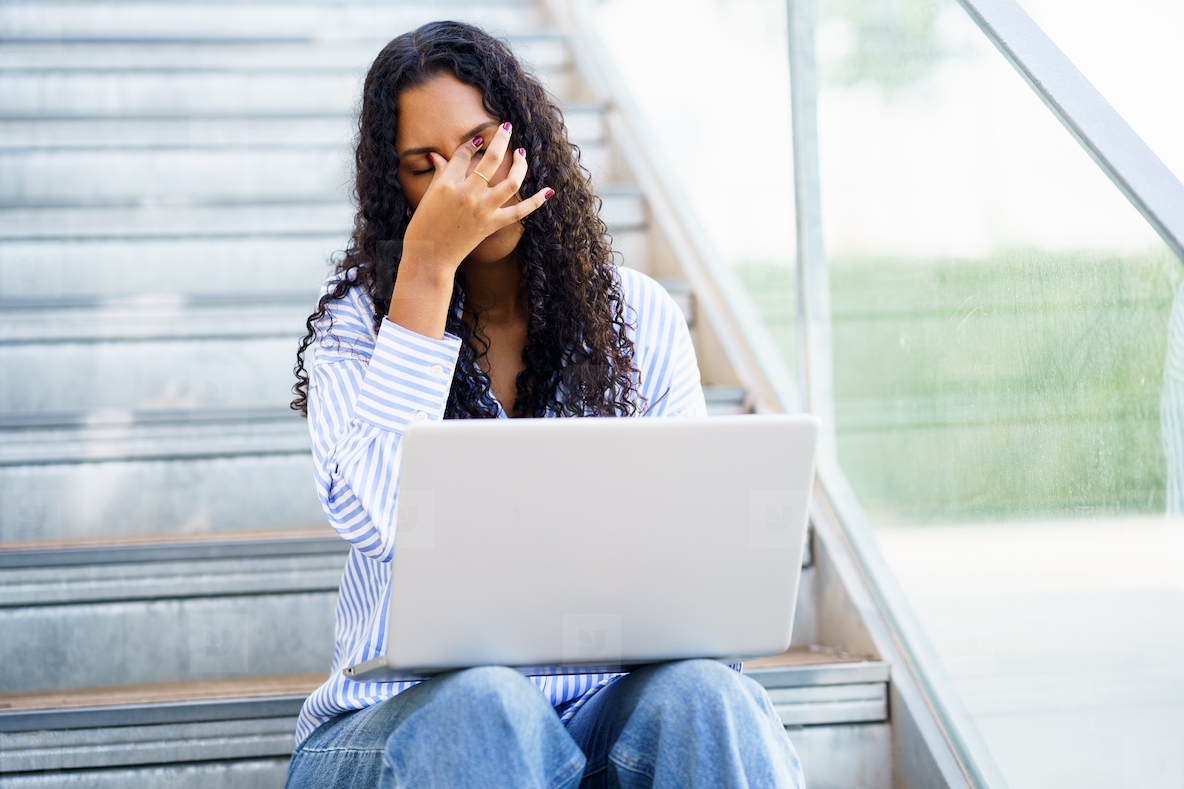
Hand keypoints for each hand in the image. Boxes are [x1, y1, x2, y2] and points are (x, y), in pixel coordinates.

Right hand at [401, 121, 552, 276]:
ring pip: (510, 182)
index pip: (465, 154)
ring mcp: (482, 209)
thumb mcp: (429, 196)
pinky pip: (519, 212)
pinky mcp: (492, 224)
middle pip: (491, 159)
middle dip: (501, 138)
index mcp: (447, 183)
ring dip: (520, 165)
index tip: (479, 139)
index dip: (472, 143)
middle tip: (507, 127)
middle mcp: (467, 193)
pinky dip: (535, 202)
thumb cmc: (424, 225)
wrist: (431, 256)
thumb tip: (437, 156)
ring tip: (521, 153)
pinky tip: (549, 191)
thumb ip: (439, 174)